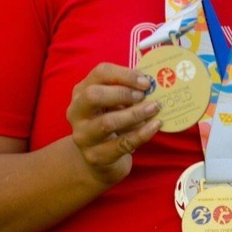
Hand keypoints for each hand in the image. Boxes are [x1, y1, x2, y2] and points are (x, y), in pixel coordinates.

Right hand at [66, 63, 161, 186]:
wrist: (99, 158)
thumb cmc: (112, 120)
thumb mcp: (116, 102)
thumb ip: (130, 90)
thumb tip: (155, 81)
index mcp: (82, 91)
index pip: (100, 73)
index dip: (125, 74)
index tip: (146, 82)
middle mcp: (77, 111)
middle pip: (93, 95)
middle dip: (123, 93)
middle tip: (144, 96)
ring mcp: (83, 135)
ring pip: (107, 122)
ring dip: (135, 114)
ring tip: (154, 108)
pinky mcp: (95, 156)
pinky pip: (121, 143)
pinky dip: (141, 133)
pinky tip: (155, 125)